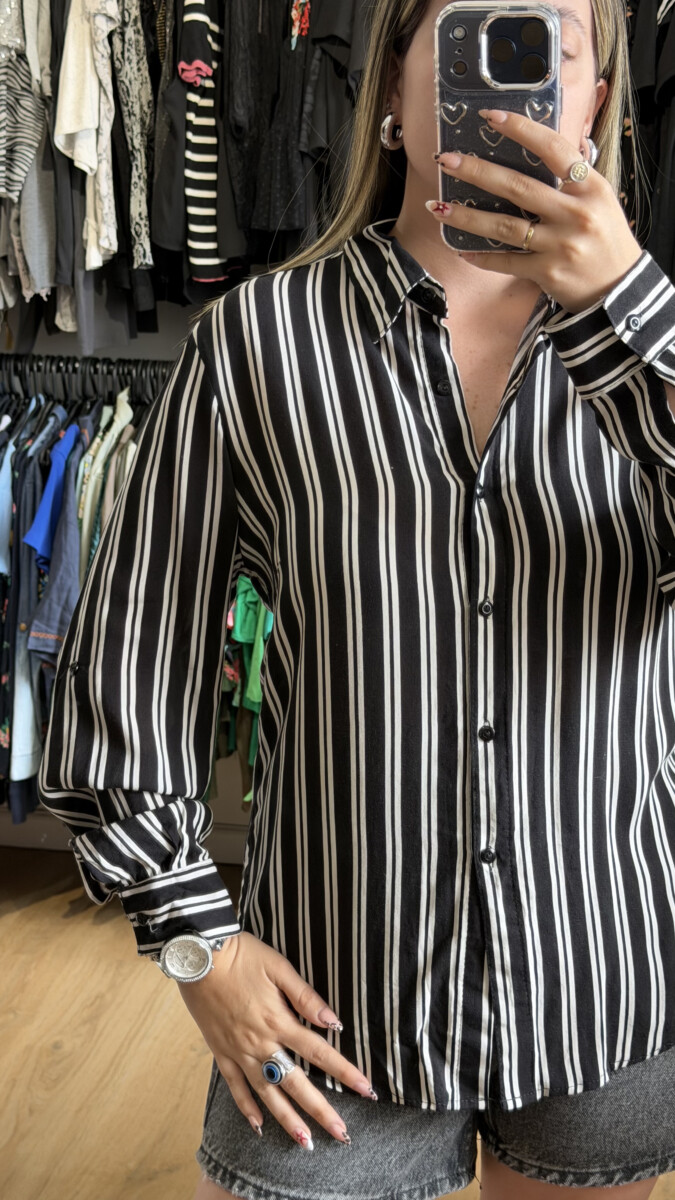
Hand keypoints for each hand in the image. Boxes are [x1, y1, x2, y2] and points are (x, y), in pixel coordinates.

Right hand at [176, 930, 375, 1148]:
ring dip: (286, 1119)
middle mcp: (260, 1043)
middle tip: (342, 1135)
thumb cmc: (242, 956)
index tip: (366, 1089)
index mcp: (279, 1021)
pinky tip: (259, 1126)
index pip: (320, 1052)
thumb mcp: (279, 967)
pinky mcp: (220, 1052)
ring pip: (266, 1093)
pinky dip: (246, 1108)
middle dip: (320, 1111)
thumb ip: (306, 997)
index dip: (345, 1071)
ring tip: (305, 1142)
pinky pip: (234, 1086)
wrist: (198, 956)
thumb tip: (333, 1021)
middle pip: (296, 1083)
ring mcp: (238, 1051)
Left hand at [427, 107, 641, 312]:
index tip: (490, 116)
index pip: (552, 149)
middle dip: (477, 171)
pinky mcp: (547, 273)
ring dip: (467, 215)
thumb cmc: (606, 239)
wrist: (620, 287)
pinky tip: (460, 248)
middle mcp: (575, 214)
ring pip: (505, 226)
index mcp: (590, 187)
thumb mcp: (599, 199)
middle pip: (518, 187)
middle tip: (446, 160)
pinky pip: (506, 262)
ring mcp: (560, 245)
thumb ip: (571, 178)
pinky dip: (482, 256)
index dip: (521, 130)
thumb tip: (536, 147)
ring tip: (437, 206)